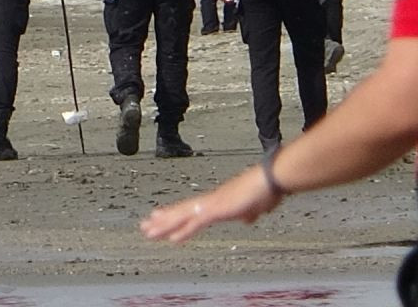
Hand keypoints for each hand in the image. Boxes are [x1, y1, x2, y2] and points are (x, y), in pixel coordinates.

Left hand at [140, 166, 282, 242]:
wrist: (272, 178)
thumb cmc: (266, 189)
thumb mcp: (255, 206)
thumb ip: (248, 212)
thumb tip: (247, 217)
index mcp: (217, 201)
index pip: (190, 209)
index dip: (174, 214)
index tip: (159, 216)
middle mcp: (210, 201)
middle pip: (180, 211)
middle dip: (162, 220)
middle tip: (145, 226)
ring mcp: (213, 204)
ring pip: (183, 216)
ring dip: (165, 225)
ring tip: (149, 232)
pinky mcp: (218, 209)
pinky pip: (197, 222)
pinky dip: (184, 231)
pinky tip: (172, 239)